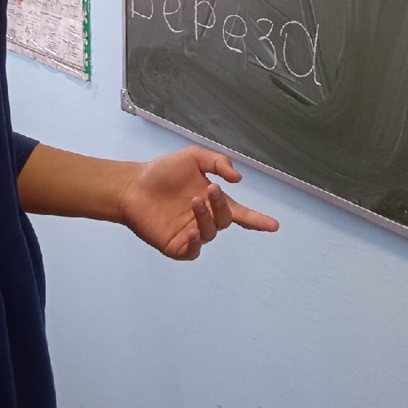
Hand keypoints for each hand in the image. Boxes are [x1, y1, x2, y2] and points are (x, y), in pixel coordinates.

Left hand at [117, 147, 279, 259]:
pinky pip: (193, 250)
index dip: (257, 220)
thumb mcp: (193, 157)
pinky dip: (197, 241)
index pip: (240, 213)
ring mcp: (191, 234)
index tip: (275, 225)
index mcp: (211, 201)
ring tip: (193, 200)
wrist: (132, 185)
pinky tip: (193, 229)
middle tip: (210, 189)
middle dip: (221, 205)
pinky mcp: (176, 246)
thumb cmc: (161, 172)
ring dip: (206, 216)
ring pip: (210, 232)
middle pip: (225, 219)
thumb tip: (238, 180)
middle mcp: (204, 219)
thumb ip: (218, 163)